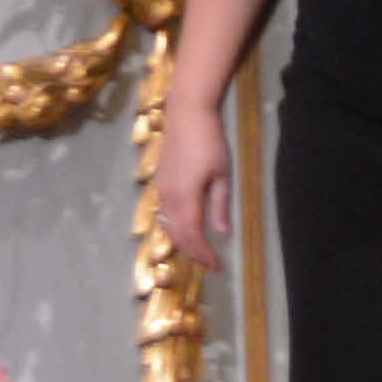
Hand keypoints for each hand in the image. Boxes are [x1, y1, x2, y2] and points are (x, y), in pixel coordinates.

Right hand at [151, 107, 233, 273]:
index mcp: (185, 199)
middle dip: (193, 252)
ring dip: (183, 242)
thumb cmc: (209, 142)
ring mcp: (161, 191)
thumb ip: (219, 205)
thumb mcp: (222, 174)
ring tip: (199, 250)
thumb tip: (222, 233)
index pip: (192, 237)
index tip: (216, 267)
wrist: (186, 115)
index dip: (203, 255)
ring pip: (168, 226)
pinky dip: (175, 228)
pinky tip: (186, 228)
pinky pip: (164, 215)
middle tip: (209, 263)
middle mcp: (168, 199)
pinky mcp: (159, 183)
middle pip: (178, 236)